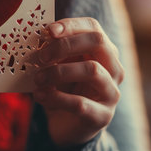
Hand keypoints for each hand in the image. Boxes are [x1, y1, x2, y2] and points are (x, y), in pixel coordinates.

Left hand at [33, 17, 123, 146]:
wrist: (68, 125)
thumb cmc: (63, 89)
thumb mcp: (57, 66)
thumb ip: (52, 52)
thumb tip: (37, 37)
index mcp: (103, 51)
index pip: (93, 27)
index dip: (71, 25)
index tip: (48, 30)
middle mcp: (113, 68)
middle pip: (97, 42)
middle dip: (65, 45)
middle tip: (41, 56)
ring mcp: (111, 92)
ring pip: (92, 70)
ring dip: (58, 72)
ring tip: (38, 79)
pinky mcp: (103, 116)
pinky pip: (80, 102)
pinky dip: (56, 98)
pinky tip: (40, 96)